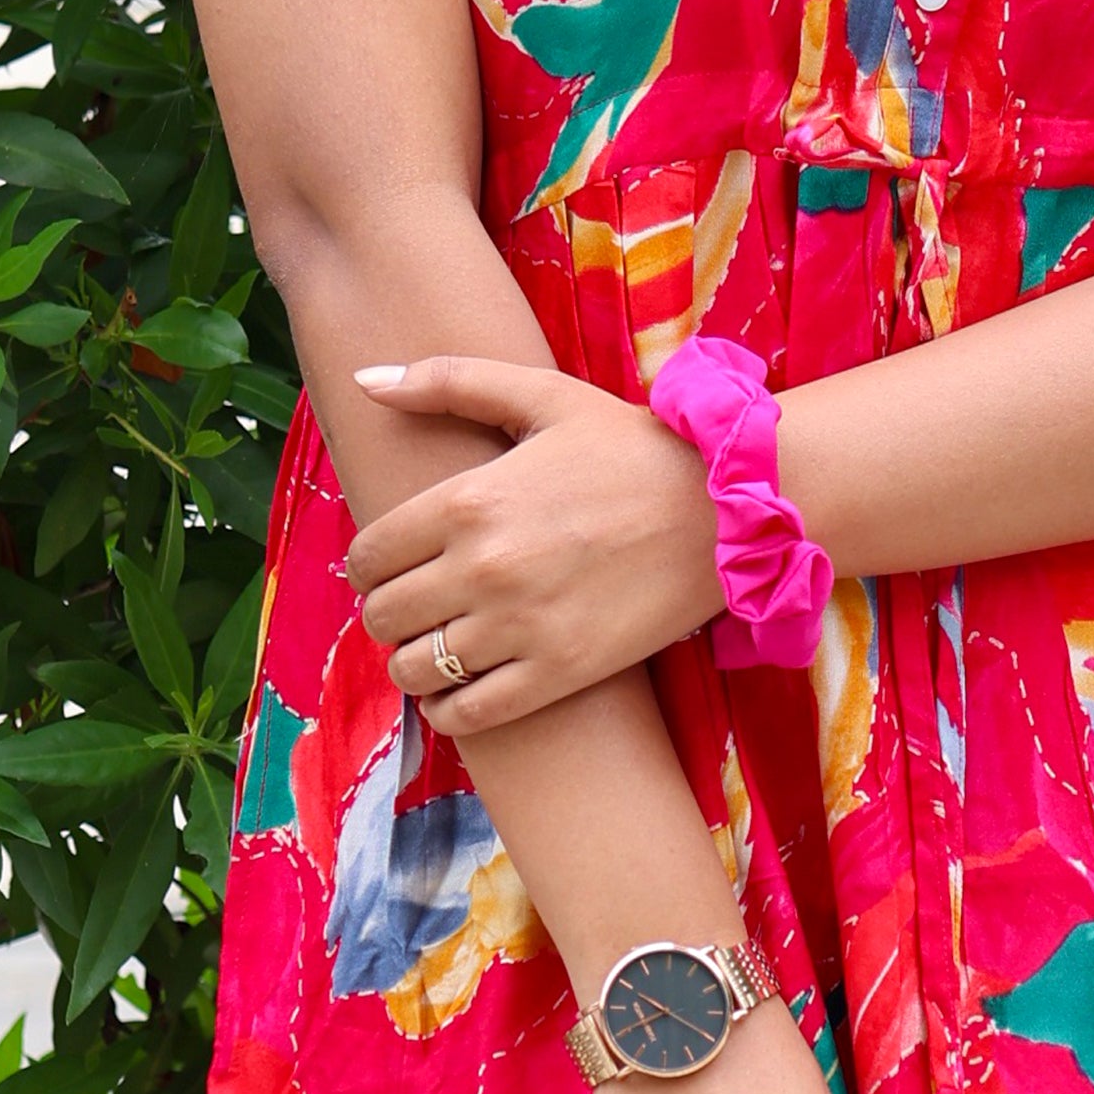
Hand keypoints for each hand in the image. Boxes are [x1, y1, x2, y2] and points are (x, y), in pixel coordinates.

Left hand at [346, 353, 726, 734]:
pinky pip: (467, 714)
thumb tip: (367, 379)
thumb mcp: (543, 394)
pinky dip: (449, 709)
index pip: (366, 556)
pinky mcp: (560, 672)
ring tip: (439, 646)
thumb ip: (448, 381)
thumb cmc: (632, 447)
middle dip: (388, 612)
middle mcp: (484, 567)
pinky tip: (462, 688)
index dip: (369, 565)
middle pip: (381, 616)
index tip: (393, 565)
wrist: (727, 509)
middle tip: (418, 604)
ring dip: (414, 662)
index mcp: (468, 499)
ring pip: (414, 669)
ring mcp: (521, 626)